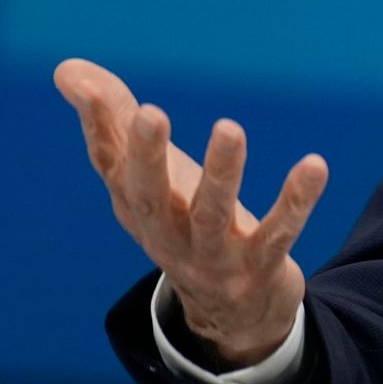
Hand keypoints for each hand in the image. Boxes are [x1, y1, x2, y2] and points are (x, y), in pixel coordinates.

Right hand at [55, 57, 328, 366]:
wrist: (230, 314)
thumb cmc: (184, 222)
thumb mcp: (149, 178)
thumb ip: (114, 121)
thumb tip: (68, 70)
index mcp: (136, 207)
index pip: (110, 165)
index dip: (97, 127)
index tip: (85, 89)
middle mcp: (167, 233)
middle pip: (151, 197)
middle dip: (148, 156)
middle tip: (149, 113)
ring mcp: (212, 256)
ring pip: (213, 215)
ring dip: (221, 172)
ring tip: (229, 127)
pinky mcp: (259, 267)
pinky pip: (279, 233)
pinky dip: (296, 201)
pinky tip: (314, 164)